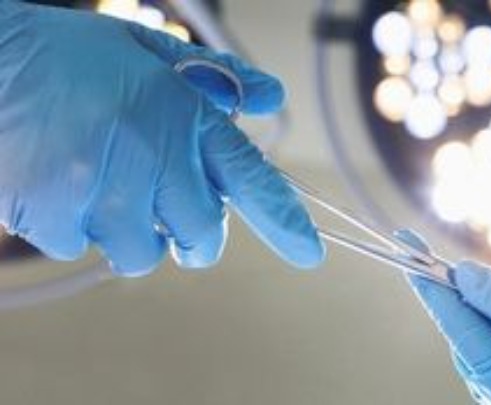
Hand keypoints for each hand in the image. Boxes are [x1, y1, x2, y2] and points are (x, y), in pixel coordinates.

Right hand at [0, 2, 323, 275]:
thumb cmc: (67, 55)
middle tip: (169, 213)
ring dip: (131, 232)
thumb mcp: (148, 52)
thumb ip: (216, 79)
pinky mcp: (55, 214)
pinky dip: (76, 227)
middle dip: (193, 236)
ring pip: (141, 252)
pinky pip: (82, 248)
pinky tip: (58, 183)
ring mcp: (103, 189)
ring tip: (101, 183)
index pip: (252, 178)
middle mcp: (153, 155)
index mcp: (183, 114)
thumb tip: (268, 98)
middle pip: (201, 236)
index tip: (310, 253)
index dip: (286, 221)